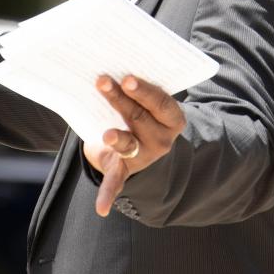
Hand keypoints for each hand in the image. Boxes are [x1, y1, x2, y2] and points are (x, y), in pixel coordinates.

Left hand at [83, 74, 186, 216]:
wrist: (143, 145)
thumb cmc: (142, 112)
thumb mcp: (147, 101)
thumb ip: (137, 88)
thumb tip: (113, 64)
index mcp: (172, 119)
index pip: (161, 103)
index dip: (144, 91)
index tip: (128, 78)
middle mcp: (162, 139)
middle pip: (140, 117)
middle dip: (120, 99)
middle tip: (103, 82)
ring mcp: (144, 156)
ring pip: (129, 144)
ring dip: (117, 138)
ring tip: (107, 135)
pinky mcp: (125, 170)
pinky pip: (117, 182)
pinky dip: (107, 195)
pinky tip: (101, 209)